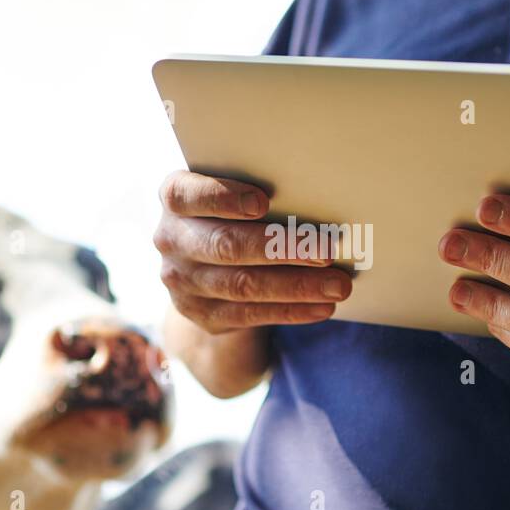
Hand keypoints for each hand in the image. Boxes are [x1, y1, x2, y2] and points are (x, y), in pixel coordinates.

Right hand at [153, 171, 351, 334]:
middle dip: (281, 248)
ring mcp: (182, 281)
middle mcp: (171, 239)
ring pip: (242, 285)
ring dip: (296, 286)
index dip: (223, 198)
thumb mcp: (231, 195)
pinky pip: (250, 315)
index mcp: (175, 198)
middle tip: (327, 251)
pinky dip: (291, 310)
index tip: (263, 202)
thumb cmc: (233, 213)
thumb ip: (255, 194)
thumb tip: (318, 199)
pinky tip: (322, 306)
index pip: (188, 196)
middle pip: (226, 244)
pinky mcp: (202, 314)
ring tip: (338, 284)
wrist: (205, 265)